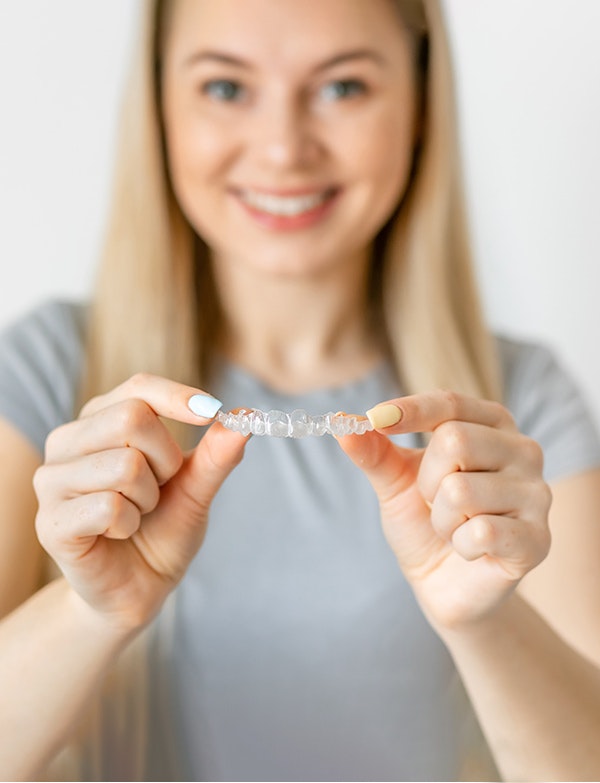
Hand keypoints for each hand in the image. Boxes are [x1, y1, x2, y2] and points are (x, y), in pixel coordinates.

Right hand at [33, 374, 248, 630]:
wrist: (138, 588)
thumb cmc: (162, 530)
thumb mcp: (196, 489)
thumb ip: (217, 454)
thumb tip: (246, 416)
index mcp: (100, 420)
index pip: (139, 388)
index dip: (178, 397)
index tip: (213, 413)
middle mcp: (68, 441)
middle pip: (131, 418)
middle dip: (166, 460)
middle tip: (159, 490)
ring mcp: (52, 481)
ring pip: (124, 464)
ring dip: (148, 498)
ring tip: (136, 514)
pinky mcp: (50, 521)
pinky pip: (108, 506)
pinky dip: (130, 524)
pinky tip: (118, 534)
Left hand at [337, 391, 551, 629]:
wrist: (442, 583)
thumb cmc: (422, 521)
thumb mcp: (394, 482)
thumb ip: (374, 451)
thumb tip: (342, 423)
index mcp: (492, 424)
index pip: (450, 403)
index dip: (411, 410)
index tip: (375, 418)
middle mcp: (524, 450)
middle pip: (455, 440)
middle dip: (426, 481)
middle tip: (434, 502)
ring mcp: (537, 494)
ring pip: (461, 491)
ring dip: (441, 519)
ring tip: (454, 528)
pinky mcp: (538, 539)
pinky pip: (480, 532)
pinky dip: (460, 545)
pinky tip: (472, 550)